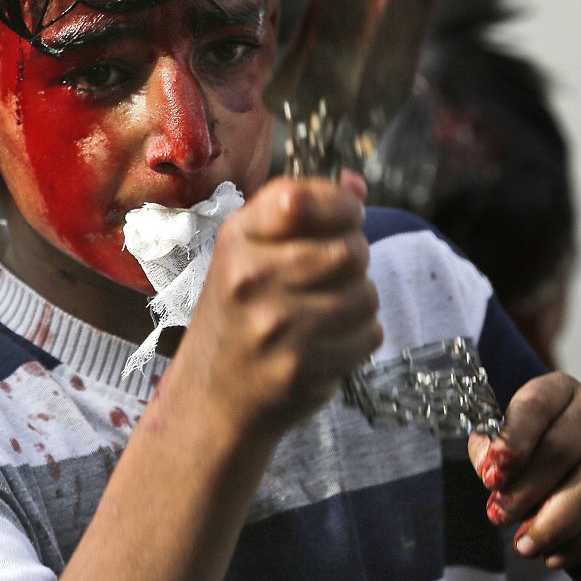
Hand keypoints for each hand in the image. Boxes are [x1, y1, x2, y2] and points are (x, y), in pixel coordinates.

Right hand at [172, 173, 381, 437]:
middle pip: (350, 249)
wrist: (212, 396)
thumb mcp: (252, 251)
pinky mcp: (299, 367)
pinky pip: (368, 334)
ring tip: (328, 312)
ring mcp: (274, 325)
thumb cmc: (241, 312)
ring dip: (360, 302)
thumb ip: (304, 213)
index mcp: (238, 238)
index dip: (341, 205)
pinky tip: (327, 342)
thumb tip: (356, 185)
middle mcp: (250, 278)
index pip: (301, 199)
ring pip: (366, 295)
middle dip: (356, 259)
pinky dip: (359, 337)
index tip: (347, 218)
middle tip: (334, 275)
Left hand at [468, 372, 580, 568]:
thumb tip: (489, 470)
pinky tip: (557, 556)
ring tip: (524, 546)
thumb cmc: (554, 469)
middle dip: (524, 491)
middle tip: (500, 518)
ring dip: (551, 524)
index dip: (511, 441)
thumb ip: (495, 455)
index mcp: (562, 390)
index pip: (535, 405)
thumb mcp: (518, 454)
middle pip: (559, 450)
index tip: (492, 476)